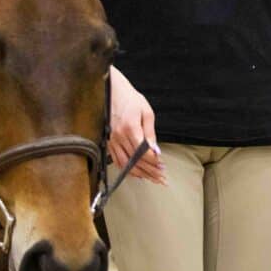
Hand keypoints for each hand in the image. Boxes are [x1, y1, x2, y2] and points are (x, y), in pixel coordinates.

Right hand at [108, 67, 163, 183]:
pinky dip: (127, 169)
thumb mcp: (146, 112)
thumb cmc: (130, 99)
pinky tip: (137, 173)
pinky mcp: (107, 142)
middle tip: (161, 179)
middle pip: (135, 160)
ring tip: (151, 178)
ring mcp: (111, 140)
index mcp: (130, 128)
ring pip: (125, 164)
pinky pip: (117, 160)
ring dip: (140, 173)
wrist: (111, 91)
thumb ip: (150, 133)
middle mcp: (119, 136)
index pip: (143, 152)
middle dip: (150, 172)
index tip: (162, 167)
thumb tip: (155, 151)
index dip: (154, 162)